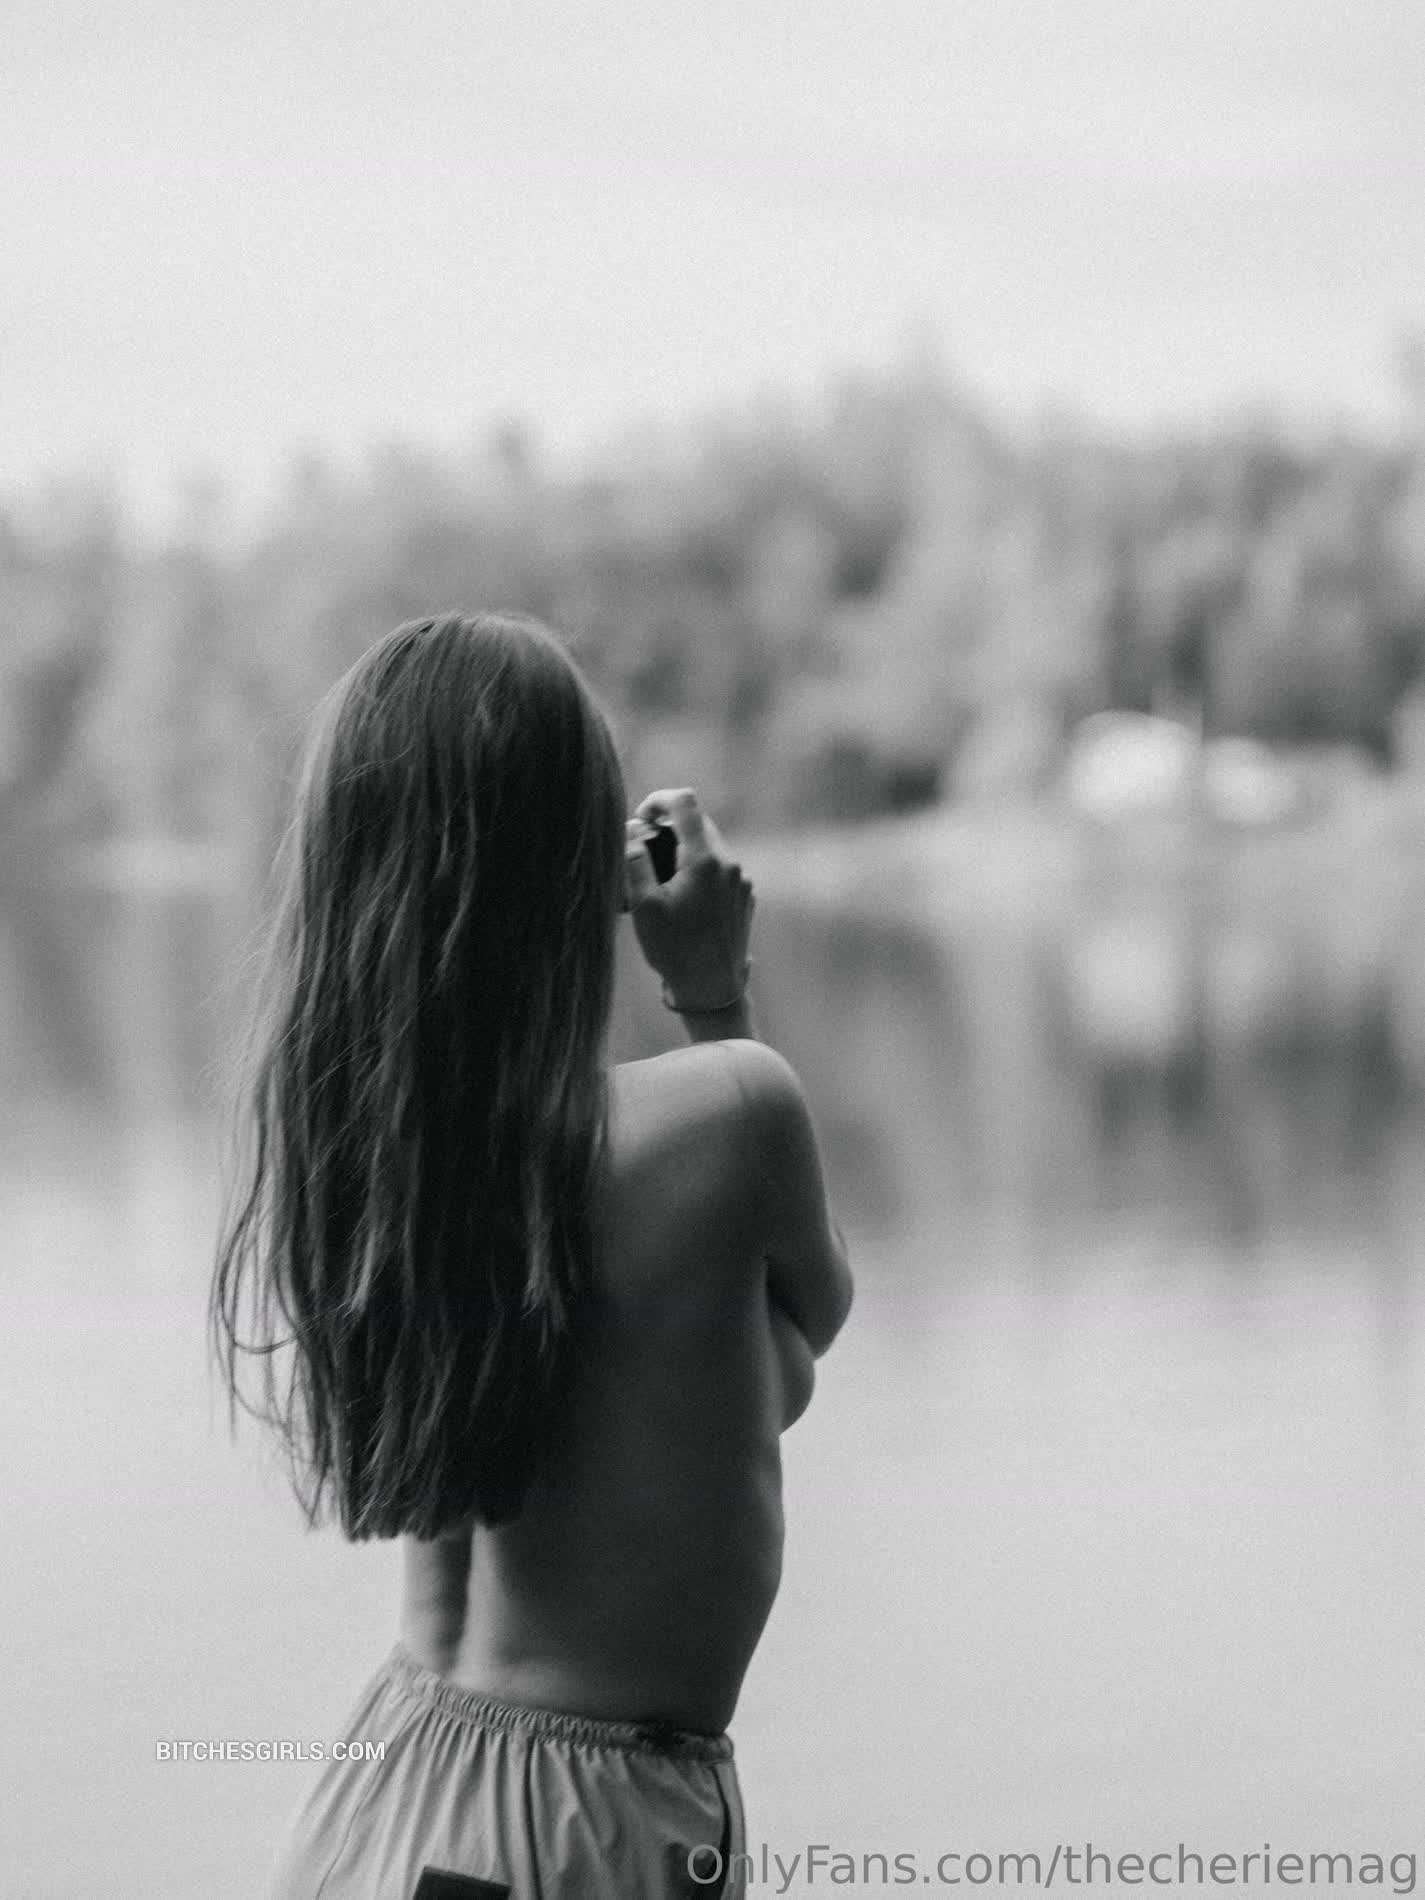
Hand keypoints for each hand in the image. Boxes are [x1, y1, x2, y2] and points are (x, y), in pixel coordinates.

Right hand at [625, 788, 753, 1009]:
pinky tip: (682, 901)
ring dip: (683, 853)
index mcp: (704, 860)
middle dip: (667, 830)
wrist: (712, 989)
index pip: (685, 802)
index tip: (641, 819)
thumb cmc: (675, 950)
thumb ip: (636, 860)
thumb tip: (634, 830)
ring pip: (709, 847)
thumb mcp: (644, 906)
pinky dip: (698, 872)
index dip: (658, 800)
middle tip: (642, 853)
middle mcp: (729, 864)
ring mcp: (741, 881)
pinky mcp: (744, 896)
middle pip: (697, 823)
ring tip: (661, 883)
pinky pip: (719, 870)